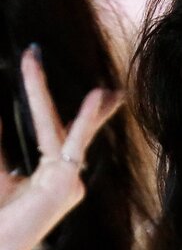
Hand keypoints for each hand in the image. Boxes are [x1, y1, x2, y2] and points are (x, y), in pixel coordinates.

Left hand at [0, 47, 122, 249]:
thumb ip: (0, 143)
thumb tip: (0, 113)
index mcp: (50, 176)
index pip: (51, 129)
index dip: (43, 96)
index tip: (35, 63)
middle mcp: (66, 180)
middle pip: (75, 131)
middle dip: (87, 105)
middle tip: (84, 73)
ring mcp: (70, 184)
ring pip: (78, 135)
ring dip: (91, 110)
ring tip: (103, 89)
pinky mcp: (68, 186)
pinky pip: (76, 145)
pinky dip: (84, 120)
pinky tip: (95, 99)